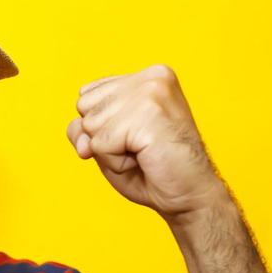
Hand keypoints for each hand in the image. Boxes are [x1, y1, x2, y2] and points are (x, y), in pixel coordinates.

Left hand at [66, 64, 227, 221]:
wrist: (190, 195)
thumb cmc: (152, 169)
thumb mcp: (107, 143)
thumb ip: (83, 129)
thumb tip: (80, 135)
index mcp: (147, 77)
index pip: (86, 95)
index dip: (100, 127)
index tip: (135, 137)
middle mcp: (152, 78)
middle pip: (84, 107)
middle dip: (104, 138)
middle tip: (140, 148)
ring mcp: (152, 92)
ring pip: (91, 125)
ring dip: (111, 151)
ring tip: (143, 154)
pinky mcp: (148, 114)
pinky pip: (100, 143)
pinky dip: (116, 161)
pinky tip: (144, 160)